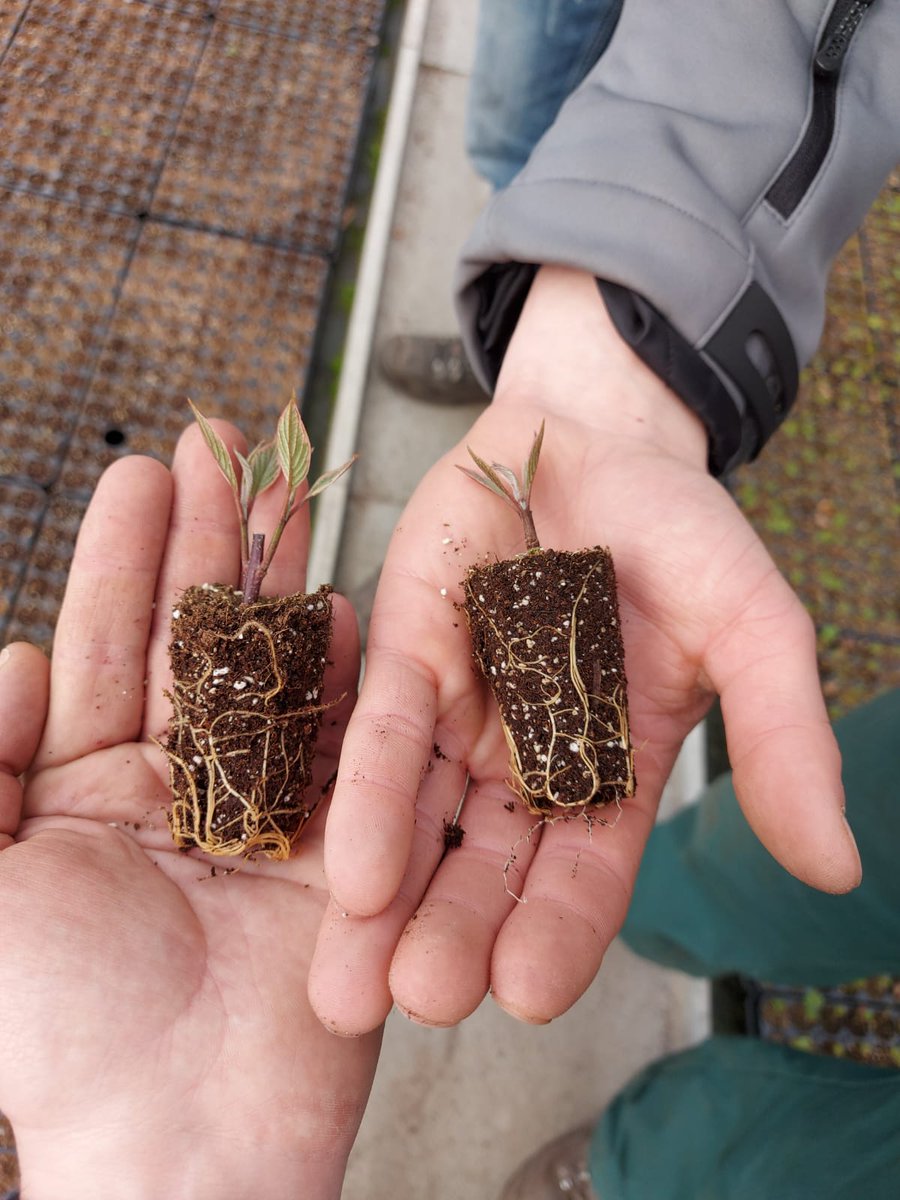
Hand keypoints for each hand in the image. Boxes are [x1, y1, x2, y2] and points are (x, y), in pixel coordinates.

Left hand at [0, 424, 379, 1199]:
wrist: (180, 1139)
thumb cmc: (59, 1034)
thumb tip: (9, 659)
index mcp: (80, 792)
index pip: (105, 649)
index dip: (121, 559)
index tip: (140, 474)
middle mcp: (174, 789)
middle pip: (193, 640)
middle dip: (204, 541)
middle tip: (218, 447)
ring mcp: (259, 810)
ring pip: (270, 671)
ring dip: (278, 582)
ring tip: (288, 491)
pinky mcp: (333, 846)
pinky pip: (344, 745)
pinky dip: (347, 673)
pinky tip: (345, 601)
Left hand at [311, 265, 860, 1034]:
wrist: (599, 437)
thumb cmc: (682, 533)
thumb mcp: (752, 626)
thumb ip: (781, 739)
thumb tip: (836, 867)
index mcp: (613, 773)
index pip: (584, 872)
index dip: (558, 931)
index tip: (529, 996)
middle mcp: (529, 763)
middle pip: (488, 867)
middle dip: (454, 936)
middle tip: (424, 1004)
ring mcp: (463, 715)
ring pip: (422, 823)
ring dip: (386, 903)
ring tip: (350, 991)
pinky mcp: (406, 658)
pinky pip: (384, 736)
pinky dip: (369, 799)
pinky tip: (349, 869)